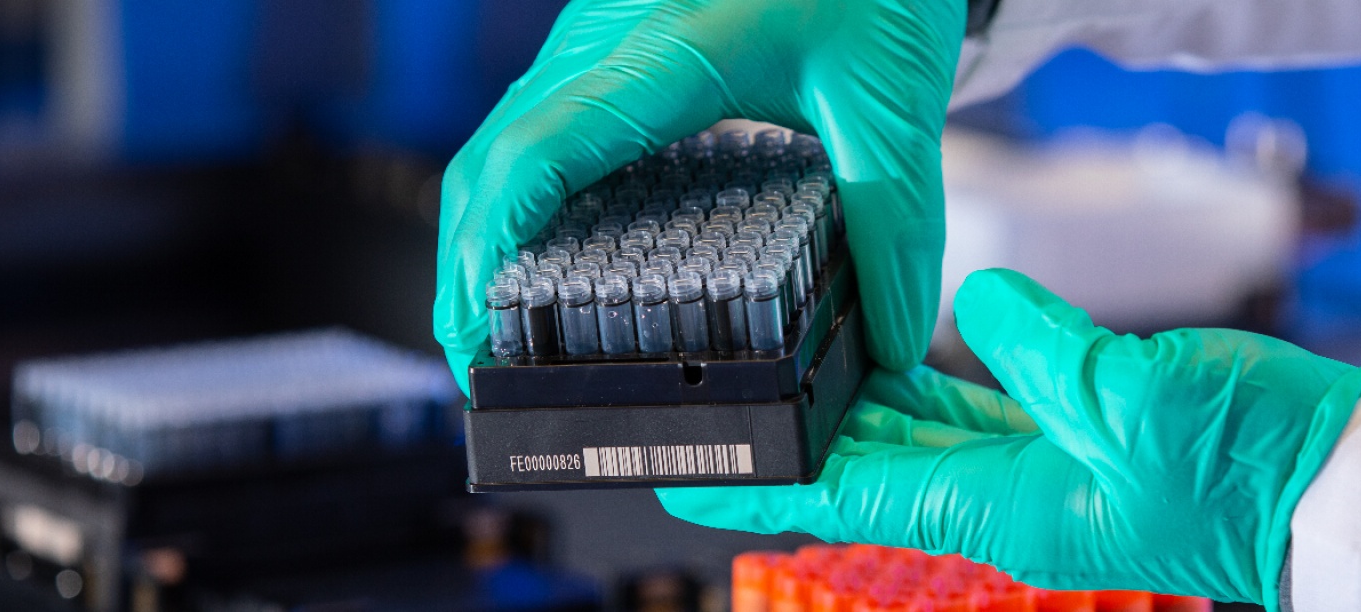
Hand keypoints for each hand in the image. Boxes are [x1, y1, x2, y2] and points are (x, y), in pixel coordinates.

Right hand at [436, 0, 964, 390]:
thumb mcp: (892, 103)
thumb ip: (894, 224)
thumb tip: (890, 339)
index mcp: (671, 49)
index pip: (542, 151)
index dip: (491, 246)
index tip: (475, 330)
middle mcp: (613, 36)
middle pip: (494, 154)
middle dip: (466, 262)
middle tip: (473, 361)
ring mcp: (601, 34)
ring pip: (503, 135)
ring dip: (484, 226)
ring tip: (496, 320)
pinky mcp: (610, 42)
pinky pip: (537, 118)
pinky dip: (519, 190)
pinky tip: (543, 249)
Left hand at [657, 269, 1360, 607]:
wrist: (1340, 484)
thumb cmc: (1251, 464)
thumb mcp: (1137, 394)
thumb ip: (1043, 350)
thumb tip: (981, 307)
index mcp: (1007, 509)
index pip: (850, 494)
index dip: (767, 480)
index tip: (691, 471)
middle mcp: (1011, 503)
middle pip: (872, 466)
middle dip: (798, 436)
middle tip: (726, 399)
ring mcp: (1046, 478)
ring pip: (921, 441)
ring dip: (857, 408)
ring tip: (793, 364)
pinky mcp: (1082, 445)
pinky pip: (981, 419)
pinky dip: (930, 391)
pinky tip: (903, 358)